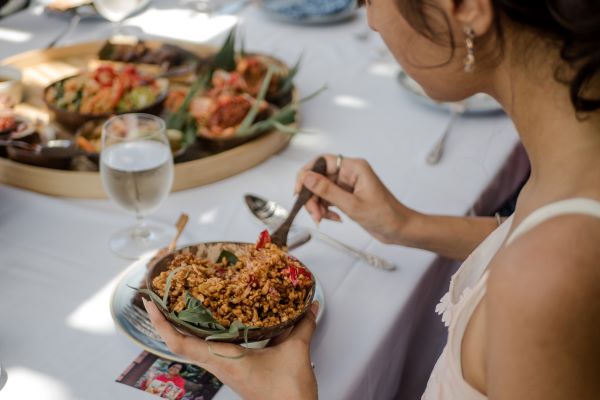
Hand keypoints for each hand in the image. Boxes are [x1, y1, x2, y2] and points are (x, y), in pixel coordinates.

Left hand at [144, 299, 318, 399]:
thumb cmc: (287, 392)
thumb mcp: (296, 351)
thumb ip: (302, 325)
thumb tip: (308, 305)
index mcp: (226, 361)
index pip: (182, 344)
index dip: (163, 324)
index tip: (151, 304)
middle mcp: (220, 366)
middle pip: (181, 345)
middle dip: (167, 322)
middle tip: (161, 298)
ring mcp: (225, 370)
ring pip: (194, 349)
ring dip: (183, 329)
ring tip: (180, 305)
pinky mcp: (234, 372)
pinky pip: (210, 351)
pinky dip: (204, 336)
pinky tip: (214, 323)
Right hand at [295, 154, 417, 243]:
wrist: (400, 230)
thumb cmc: (385, 216)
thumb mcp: (352, 205)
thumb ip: (327, 190)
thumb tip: (306, 177)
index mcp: (354, 167)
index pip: (321, 161)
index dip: (306, 174)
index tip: (298, 192)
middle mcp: (350, 172)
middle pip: (319, 178)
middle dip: (313, 197)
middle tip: (314, 214)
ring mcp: (348, 184)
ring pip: (321, 190)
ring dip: (318, 205)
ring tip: (323, 219)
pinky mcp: (347, 195)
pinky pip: (328, 198)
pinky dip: (326, 209)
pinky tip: (333, 218)